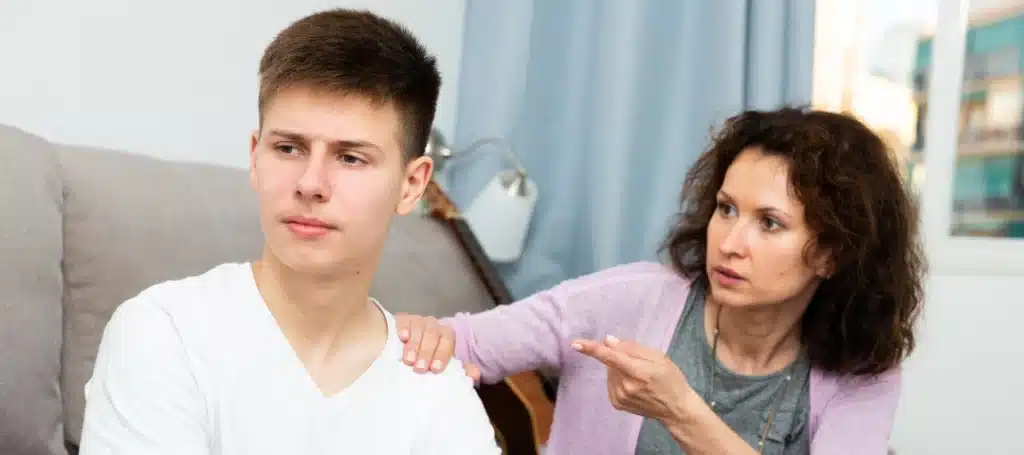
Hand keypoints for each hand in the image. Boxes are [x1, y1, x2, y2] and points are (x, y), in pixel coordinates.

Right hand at [395, 312, 480, 381]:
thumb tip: (476, 374)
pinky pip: (404, 320)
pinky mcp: (402, 319)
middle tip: (420, 368)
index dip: (442, 355)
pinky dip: (404, 328)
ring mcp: (417, 321)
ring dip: (414, 345)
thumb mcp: (442, 364)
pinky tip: (402, 337)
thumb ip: (460, 369)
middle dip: (426, 352)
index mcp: (445, 335)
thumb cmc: (427, 359)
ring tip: (408, 360)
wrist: (407, 348)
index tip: (435, 369)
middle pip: (432, 335)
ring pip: (418, 328)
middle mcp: (432, 325)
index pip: (447, 342)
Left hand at [572, 335, 693, 421]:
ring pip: (610, 372)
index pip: (611, 357)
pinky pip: (611, 382)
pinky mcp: (617, 403)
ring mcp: (620, 397)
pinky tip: (634, 385)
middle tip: (641, 364)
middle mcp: (626, 387)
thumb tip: (608, 341)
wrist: (676, 408)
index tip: (575, 344)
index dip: (592, 349)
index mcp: (639, 372)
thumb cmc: (670, 379)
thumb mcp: (658, 357)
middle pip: (611, 362)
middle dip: (620, 357)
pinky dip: (619, 379)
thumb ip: (632, 348)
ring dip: (619, 369)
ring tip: (640, 377)